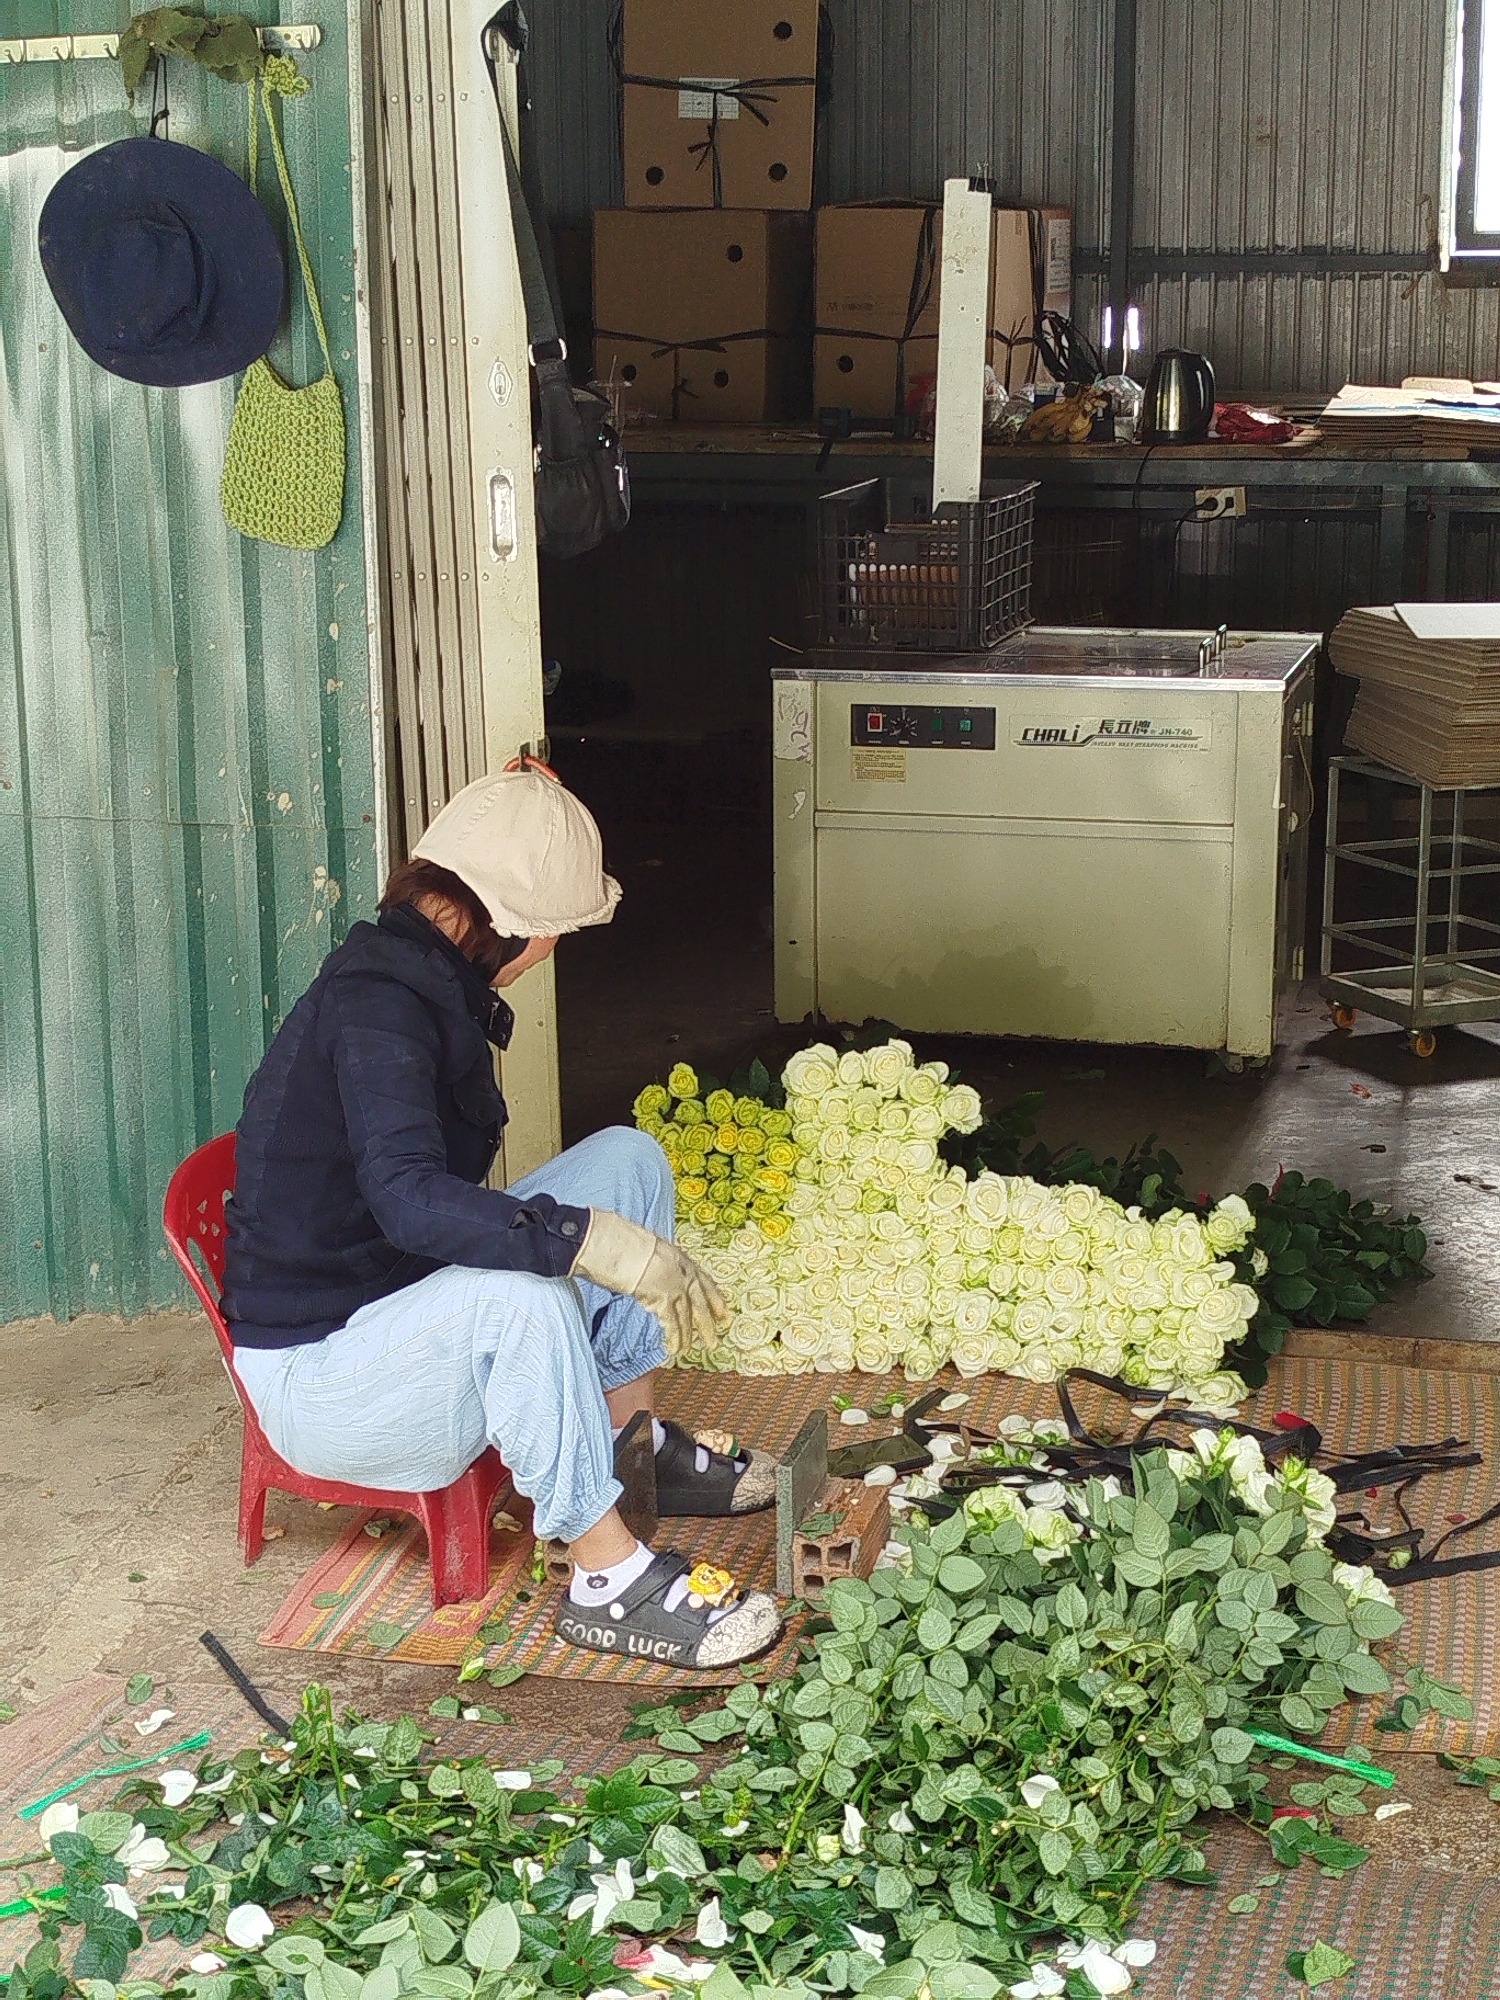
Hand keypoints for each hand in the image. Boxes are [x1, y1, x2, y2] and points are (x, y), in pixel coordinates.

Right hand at [571, 1209, 729, 1353]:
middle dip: (708, 1325)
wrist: (628, 1247)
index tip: (724, 1315)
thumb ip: (664, 1267)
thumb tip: (660, 1275)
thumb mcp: (658, 1252)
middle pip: (701, 1306)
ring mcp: (676, 1289)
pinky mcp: (664, 1300)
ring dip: (688, 1336)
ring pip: (687, 1318)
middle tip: (714, 1341)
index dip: (717, 1302)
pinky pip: (672, 1324)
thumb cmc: (635, 1246)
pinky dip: (674, 1338)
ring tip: (689, 1350)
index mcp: (686, 1263)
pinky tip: (675, 1349)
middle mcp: (686, 1277)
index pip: (707, 1285)